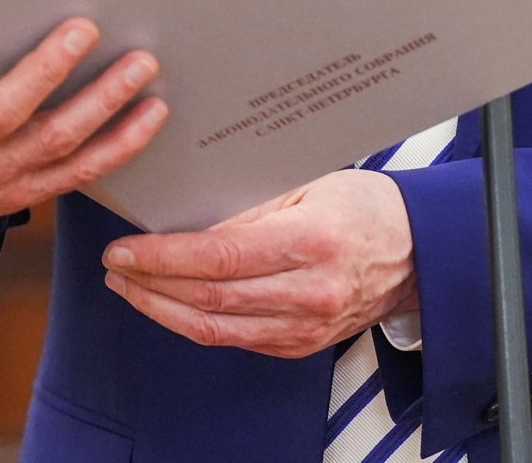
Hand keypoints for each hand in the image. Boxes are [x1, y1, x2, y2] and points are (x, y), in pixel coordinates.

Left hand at [100, 169, 417, 357]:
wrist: (415, 251)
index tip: (127, 249)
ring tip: (129, 287)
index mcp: (312, 243)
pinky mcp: (300, 347)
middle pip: (211, 298)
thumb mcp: (308, 184)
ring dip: (162, 310)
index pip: (221, 257)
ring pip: (216, 329)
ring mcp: (305, 328)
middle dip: (151, 284)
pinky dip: (194, 323)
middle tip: (116, 265)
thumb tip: (186, 212)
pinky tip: (169, 304)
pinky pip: (234, 341)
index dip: (165, 257)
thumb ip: (251, 203)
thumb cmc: (362, 206)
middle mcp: (309, 293)